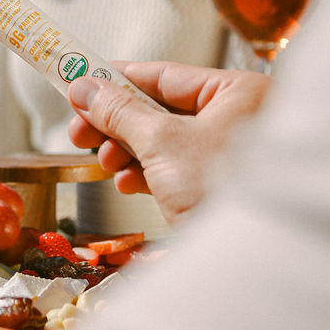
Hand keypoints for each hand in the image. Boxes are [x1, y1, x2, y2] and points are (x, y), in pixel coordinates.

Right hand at [67, 61, 269, 222]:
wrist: (248, 254)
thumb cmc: (222, 189)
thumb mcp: (161, 141)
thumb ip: (119, 111)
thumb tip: (84, 89)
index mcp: (237, 93)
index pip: (165, 75)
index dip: (116, 80)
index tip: (81, 83)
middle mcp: (238, 117)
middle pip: (160, 109)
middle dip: (117, 124)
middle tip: (81, 130)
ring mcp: (229, 153)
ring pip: (163, 140)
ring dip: (127, 151)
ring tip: (107, 162)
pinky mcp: (217, 184)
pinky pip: (173, 167)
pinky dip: (145, 173)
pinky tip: (127, 183)